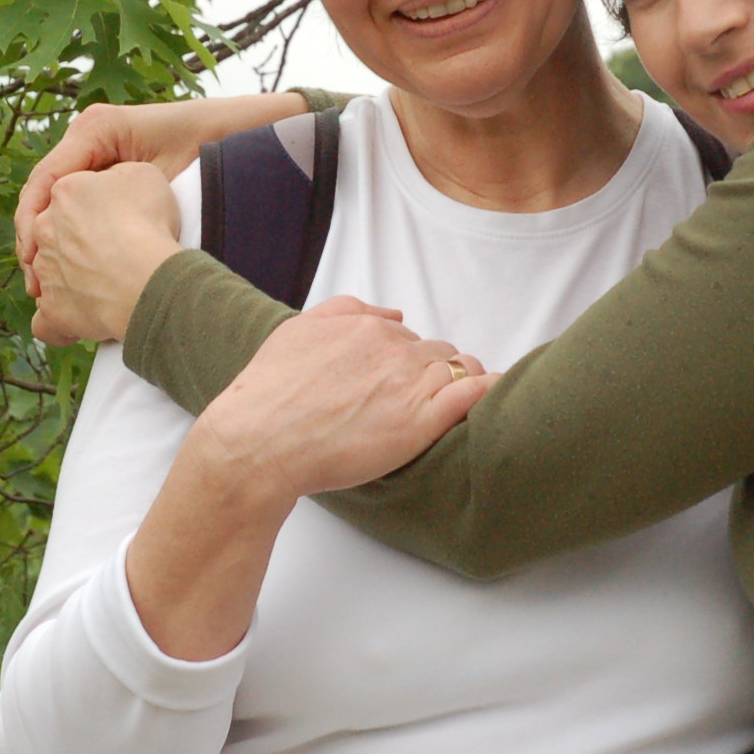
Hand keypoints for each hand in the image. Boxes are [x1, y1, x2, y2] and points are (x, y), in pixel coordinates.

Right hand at [16, 93, 306, 284]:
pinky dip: (72, 234)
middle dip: (36, 239)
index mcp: (97, 128)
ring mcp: (98, 151)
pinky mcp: (110, 168)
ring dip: (51, 241)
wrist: (246, 133)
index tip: (34, 263)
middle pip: (45, 193)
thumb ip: (129, 199)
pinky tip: (71, 268)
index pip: (48, 178)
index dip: (34, 223)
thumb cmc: (213, 149)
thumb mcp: (166, 178)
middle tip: (36, 287)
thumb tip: (90, 239)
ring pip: (59, 202)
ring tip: (46, 286)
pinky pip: (80, 202)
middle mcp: (90, 135)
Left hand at [29, 162, 185, 345]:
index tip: (119, 218)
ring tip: (105, 287)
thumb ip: (119, 176)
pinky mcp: (52, 311)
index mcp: (64, 191)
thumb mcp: (144, 175)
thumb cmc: (148, 224)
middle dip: (78, 242)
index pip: (73, 195)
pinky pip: (45, 322)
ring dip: (71, 279)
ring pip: (50, 274)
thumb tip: (112, 185)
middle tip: (113, 251)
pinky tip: (77, 321)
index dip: (97, 207)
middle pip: (57, 233)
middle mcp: (44, 229)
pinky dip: (59, 323)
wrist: (146, 277)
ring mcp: (45, 271)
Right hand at [127, 299, 489, 661]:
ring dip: (459, 382)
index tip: (399, 384)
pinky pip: (473, 393)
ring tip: (454, 404)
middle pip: (435, 353)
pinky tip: (494, 395)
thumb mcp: (298, 330)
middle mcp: (392, 348)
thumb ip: (347, 312)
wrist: (259, 441)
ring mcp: (410, 384)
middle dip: (432, 373)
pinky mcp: (422, 421)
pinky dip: (488, 390)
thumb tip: (393, 314)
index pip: (406, 337)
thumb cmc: (270, 393)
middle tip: (417, 402)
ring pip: (457, 369)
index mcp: (365, 327)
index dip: (406, 362)